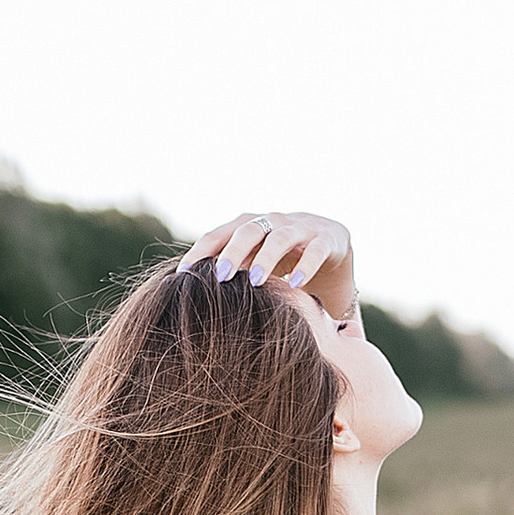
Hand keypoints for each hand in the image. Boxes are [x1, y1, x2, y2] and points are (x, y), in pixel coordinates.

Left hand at [180, 209, 358, 328]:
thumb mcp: (253, 262)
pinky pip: (315, 250)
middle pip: (247, 231)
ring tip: (256, 281)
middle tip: (220, 277)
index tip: (183, 274)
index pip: (218, 235)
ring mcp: (300, 228)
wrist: (330, 244)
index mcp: (248, 226)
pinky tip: (295, 284)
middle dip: (232, 253)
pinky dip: (306, 265)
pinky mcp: (326, 239)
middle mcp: (272, 222)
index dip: (200, 252)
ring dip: (266, 257)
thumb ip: (229, 271)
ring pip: (280, 237)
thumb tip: (188, 293)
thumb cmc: (281, 257)